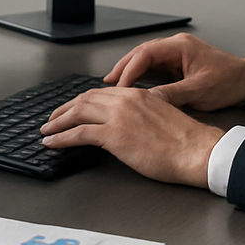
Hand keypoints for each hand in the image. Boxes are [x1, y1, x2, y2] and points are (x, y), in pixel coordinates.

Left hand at [40, 87, 222, 186]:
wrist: (197, 151)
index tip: (72, 109)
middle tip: (53, 119)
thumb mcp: (161, 119)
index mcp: (138, 95)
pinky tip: (52, 143)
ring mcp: (118, 116)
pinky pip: (79, 133)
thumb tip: (129, 126)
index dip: (82, 101)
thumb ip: (141, 117)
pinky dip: (61, 137)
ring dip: (58, 122)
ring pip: (78, 112)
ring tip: (47, 130)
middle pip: (85, 99)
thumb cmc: (186, 142)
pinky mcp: (114, 135)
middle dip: (65, 109)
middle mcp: (125, 100)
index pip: (101, 94)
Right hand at [104, 32, 244, 111]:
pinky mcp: (179, 66)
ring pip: (146, 61)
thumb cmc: (231, 81)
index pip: (146, 54)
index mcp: (181, 47)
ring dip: (130, 73)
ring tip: (114, 86)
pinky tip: (133, 88)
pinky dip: (141, 77)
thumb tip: (149, 101)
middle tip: (107, 84)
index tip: (119, 85)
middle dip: (123, 68)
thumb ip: (172, 95)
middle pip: (141, 54)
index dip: (129, 69)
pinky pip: (154, 69)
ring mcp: (177, 56)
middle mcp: (176, 47)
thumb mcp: (200, 91)